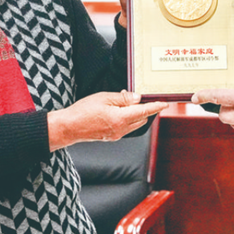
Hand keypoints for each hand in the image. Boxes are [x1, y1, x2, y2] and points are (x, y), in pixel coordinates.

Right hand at [47, 90, 167, 150]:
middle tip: (135, 96)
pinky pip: (125, 127)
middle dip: (143, 108)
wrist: (68, 127)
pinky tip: (116, 109)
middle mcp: (121, 129)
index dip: (156, 107)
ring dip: (134, 113)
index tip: (165, 103)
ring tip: (122, 101)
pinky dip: (126, 118)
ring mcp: (116, 135)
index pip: (144, 112)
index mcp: (121, 119)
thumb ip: (123, 98)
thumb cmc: (82, 111)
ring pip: (134, 123)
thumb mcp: (104, 98)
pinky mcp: (111, 137)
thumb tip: (137, 98)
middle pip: (141, 118)